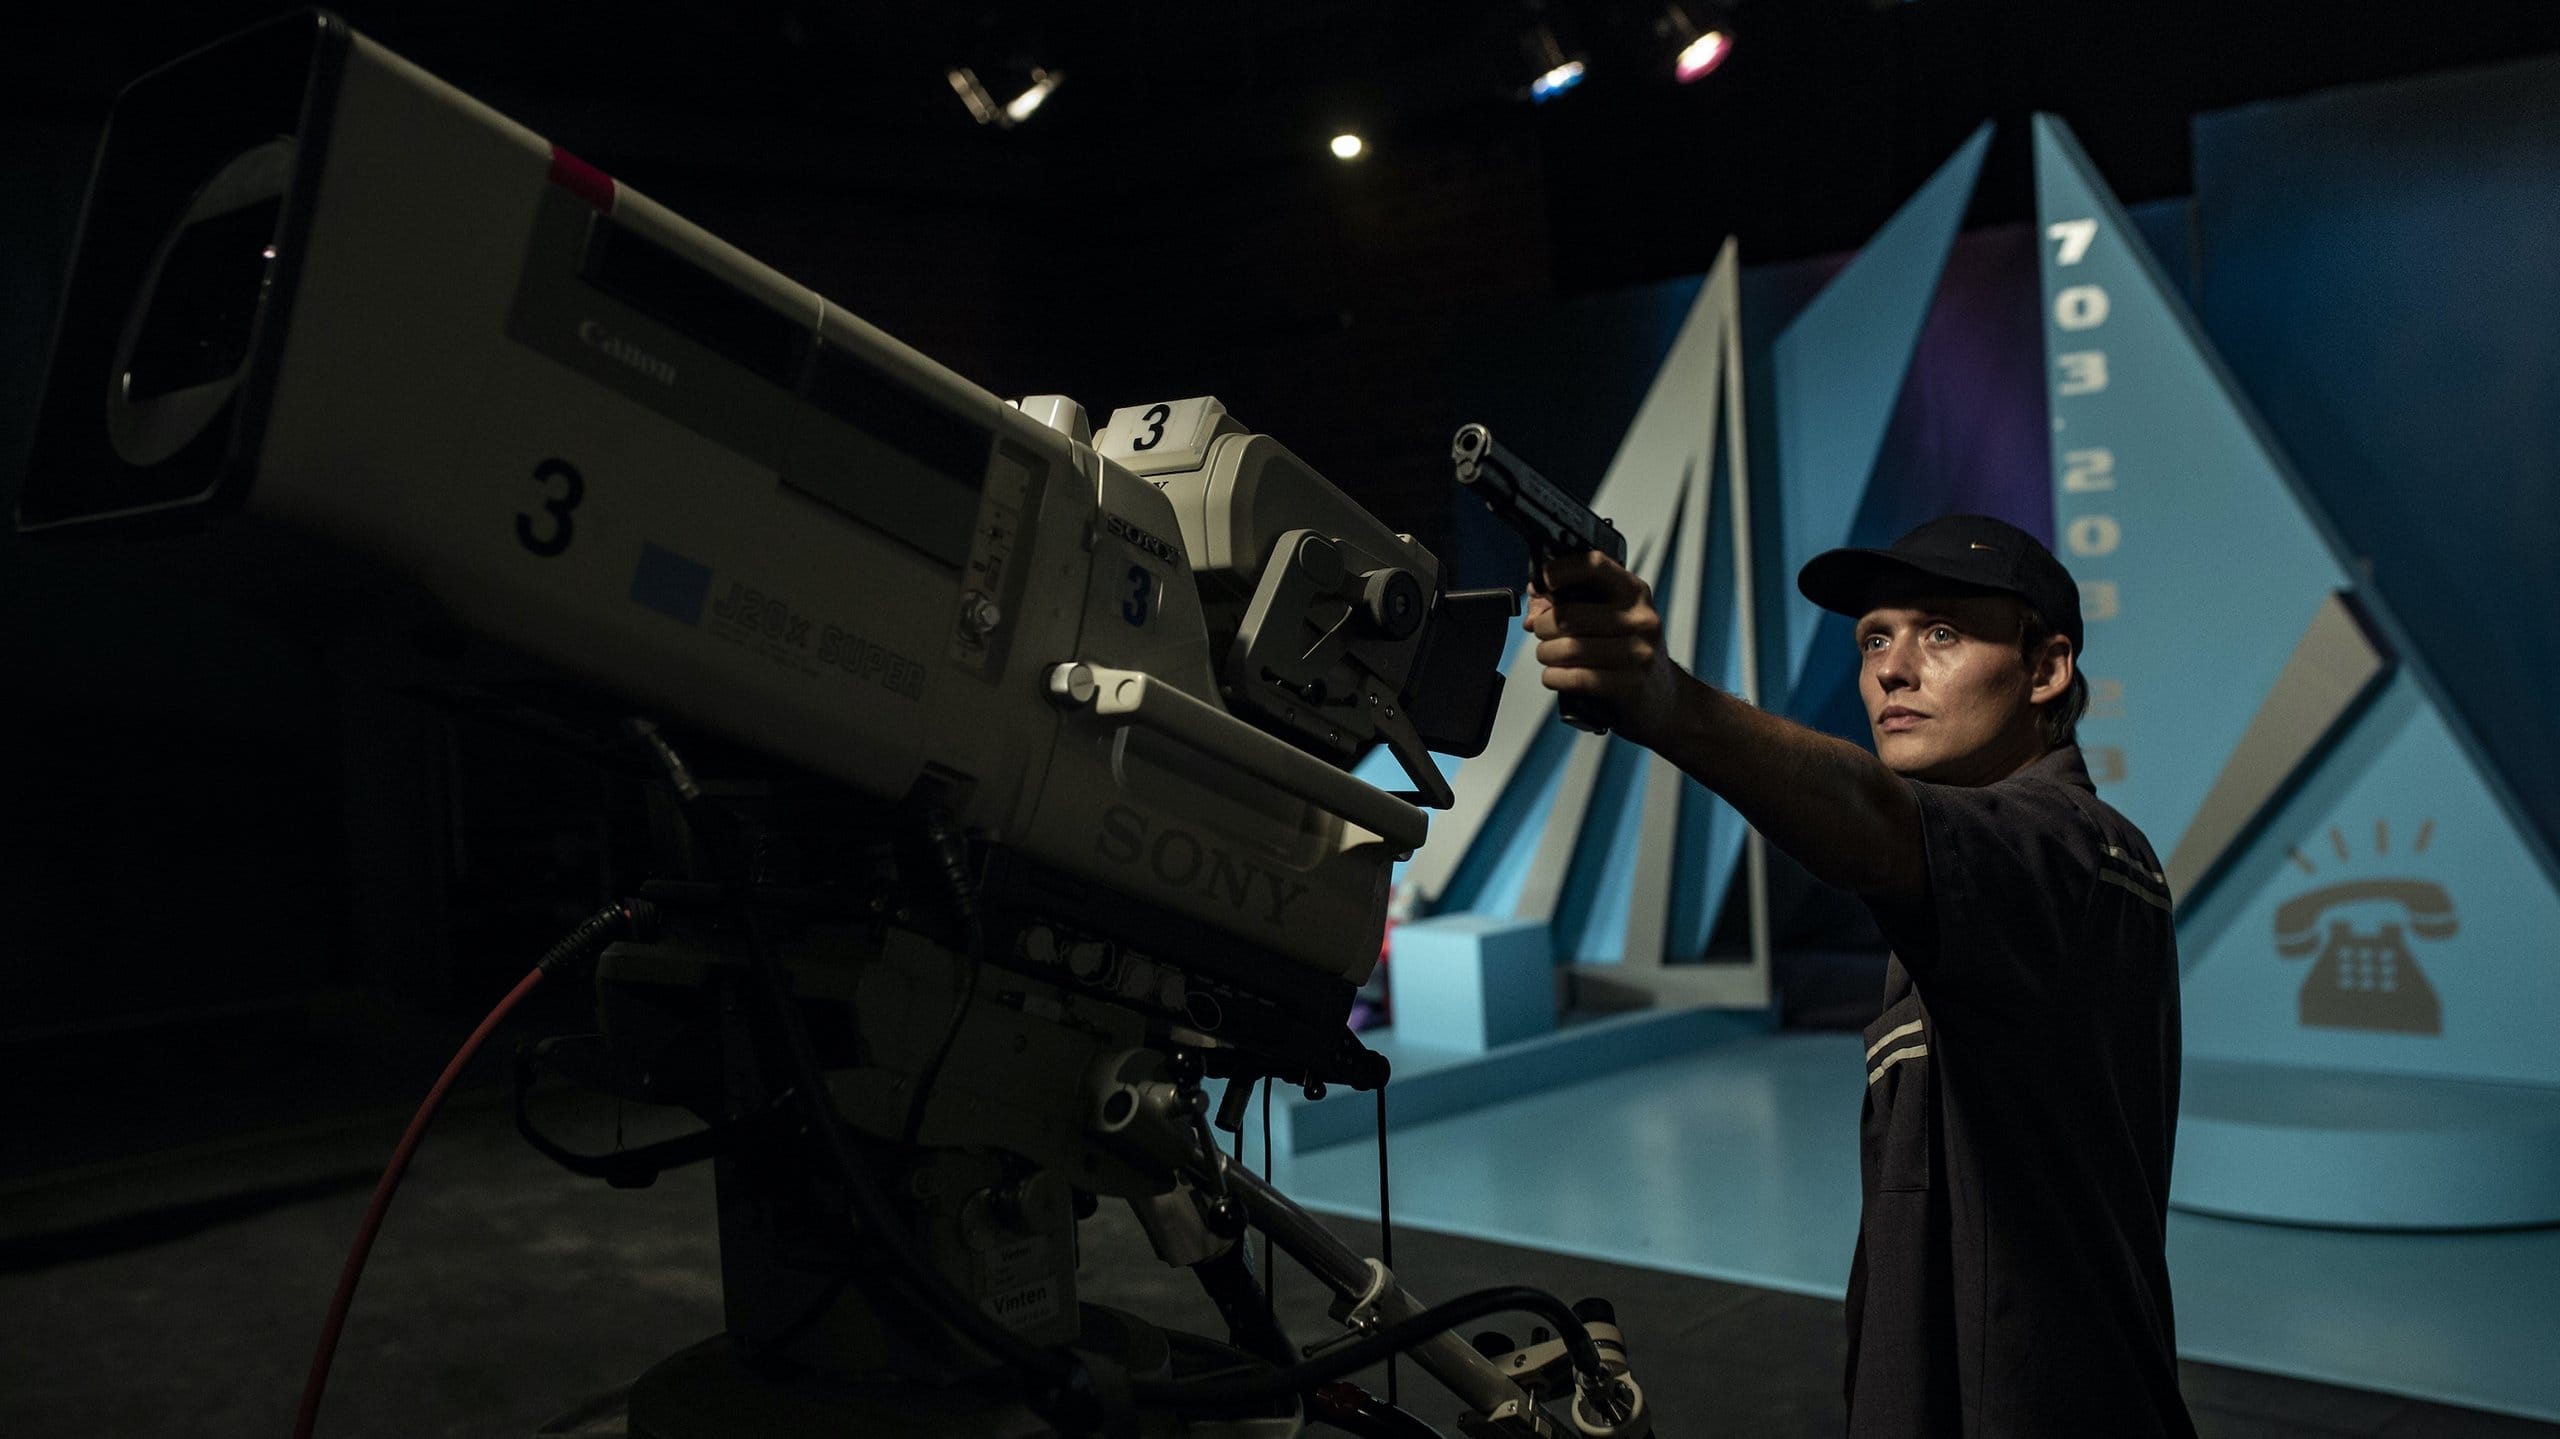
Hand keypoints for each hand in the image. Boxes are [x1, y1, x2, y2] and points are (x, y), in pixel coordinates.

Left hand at [1524, 549, 1685, 745]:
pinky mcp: (1630, 685)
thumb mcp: (1610, 619)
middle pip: (1569, 615)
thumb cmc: (1627, 652)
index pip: (1593, 565)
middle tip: (1542, 634)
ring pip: (1568, 648)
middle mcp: (1640, 618)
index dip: (1559, 570)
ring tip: (1549, 657)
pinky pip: (1576, 678)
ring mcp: (1639, 652)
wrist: (1664, 698)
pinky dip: (1554, 678)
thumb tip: (1534, 613)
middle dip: (1543, 626)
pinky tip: (1554, 676)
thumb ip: (1569, 605)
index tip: (1541, 582)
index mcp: (1633, 592)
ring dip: (1546, 654)